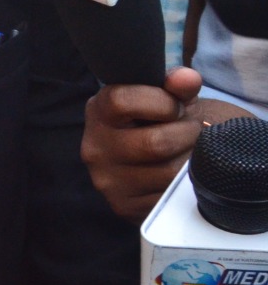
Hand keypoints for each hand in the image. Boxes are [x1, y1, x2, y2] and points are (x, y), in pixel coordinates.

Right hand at [82, 67, 203, 222]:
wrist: (146, 159)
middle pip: (154, 143)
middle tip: (191, 129)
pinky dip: (185, 184)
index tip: (174, 105)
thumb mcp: (163, 97)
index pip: (122, 101)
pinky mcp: (125, 206)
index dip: (161, 102)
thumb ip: (174, 84)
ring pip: (167, 173)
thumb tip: (187, 78)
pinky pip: (169, 197)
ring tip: (189, 149)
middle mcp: (94, 147)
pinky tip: (182, 172)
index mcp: (97, 111)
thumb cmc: (155, 120)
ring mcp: (108, 180)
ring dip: (191, 160)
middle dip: (186, 134)